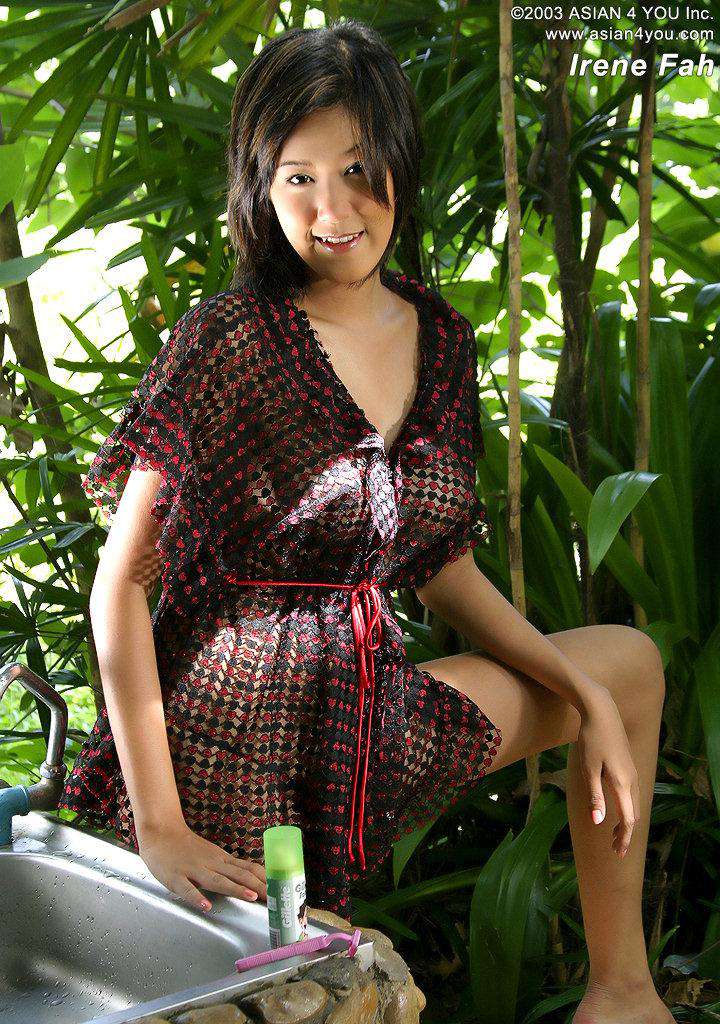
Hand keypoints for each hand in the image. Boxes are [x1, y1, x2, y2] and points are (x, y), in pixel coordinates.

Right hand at [137, 821, 266, 911]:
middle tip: (274, 897)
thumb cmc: (187, 848)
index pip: (248, 869)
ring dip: (235, 889)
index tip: (280, 889)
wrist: (161, 832)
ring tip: (250, 897)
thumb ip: (229, 867)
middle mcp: (212, 864)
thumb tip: (252, 878)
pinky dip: (197, 897)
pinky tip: (206, 905)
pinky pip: (187, 889)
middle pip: (238, 875)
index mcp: (221, 860)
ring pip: (217, 881)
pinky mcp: (175, 877)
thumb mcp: (213, 855)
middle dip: (258, 887)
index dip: (264, 880)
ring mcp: (194, 870)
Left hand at [576, 685, 640, 859]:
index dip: (625, 837)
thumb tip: (597, 822)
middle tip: (616, 850)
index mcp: (622, 783)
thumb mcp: (589, 769)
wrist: (601, 711)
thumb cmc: (591, 739)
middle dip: (626, 833)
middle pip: (634, 813)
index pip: (629, 819)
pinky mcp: (628, 765)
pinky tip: (617, 809)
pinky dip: (627, 807)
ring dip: (627, 820)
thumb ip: (595, 796)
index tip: (618, 853)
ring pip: (635, 803)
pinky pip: (632, 793)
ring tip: (615, 834)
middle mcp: (632, 779)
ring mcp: (632, 771)